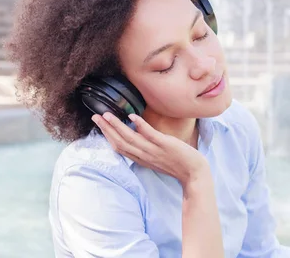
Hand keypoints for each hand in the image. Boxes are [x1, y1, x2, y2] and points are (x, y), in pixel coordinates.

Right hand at [92, 112, 208, 186]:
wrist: (194, 173)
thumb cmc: (177, 164)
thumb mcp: (156, 158)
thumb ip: (145, 148)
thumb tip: (137, 132)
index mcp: (141, 158)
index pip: (120, 147)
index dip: (108, 135)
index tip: (99, 124)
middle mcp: (144, 155)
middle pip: (120, 142)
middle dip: (107, 129)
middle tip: (95, 117)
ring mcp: (154, 150)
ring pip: (131, 139)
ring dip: (117, 126)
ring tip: (108, 115)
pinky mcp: (165, 145)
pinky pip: (150, 135)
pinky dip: (140, 126)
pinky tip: (132, 116)